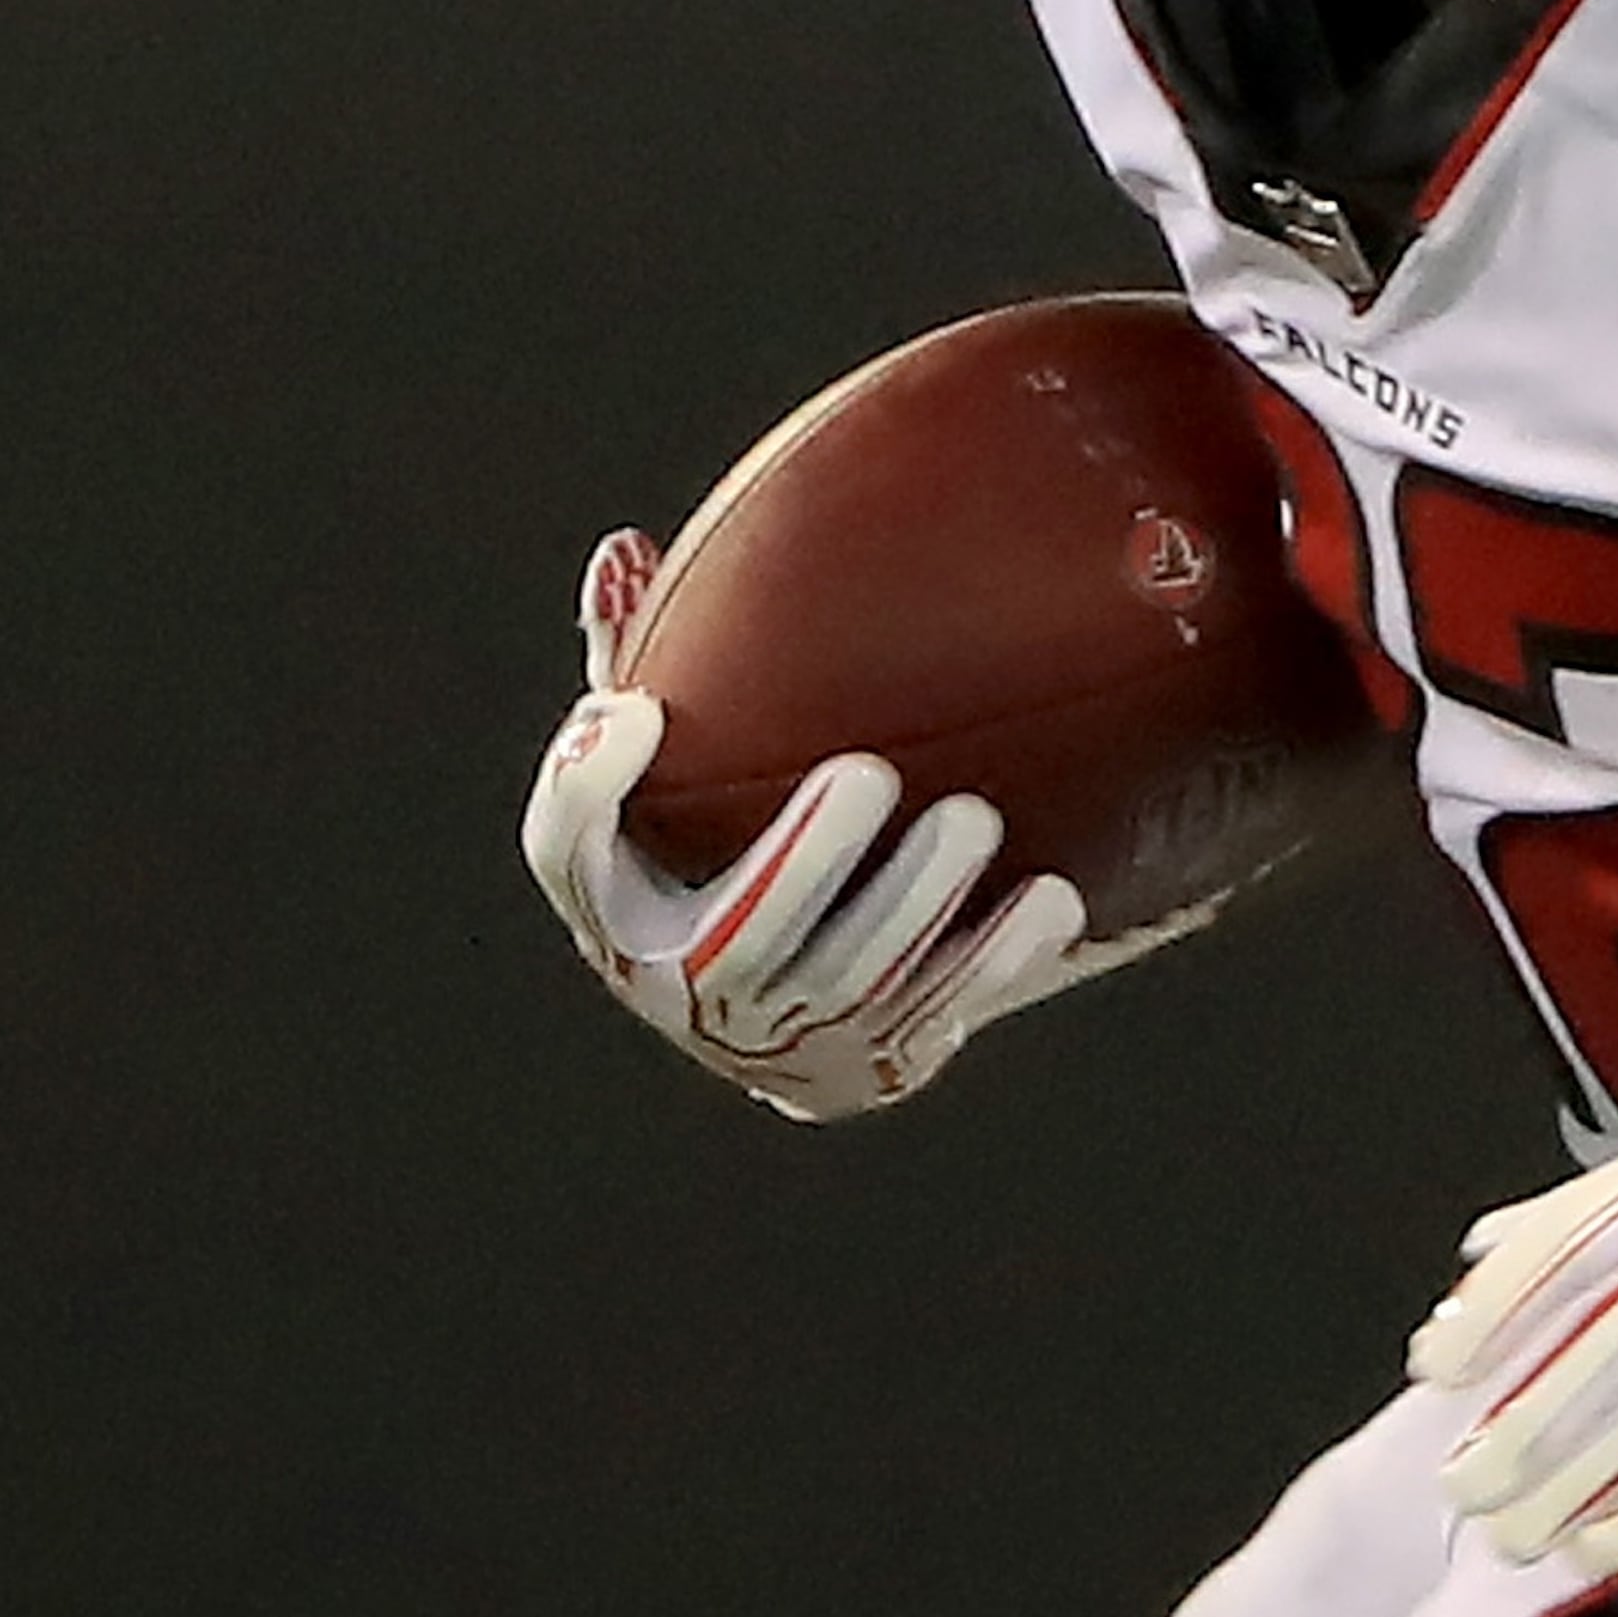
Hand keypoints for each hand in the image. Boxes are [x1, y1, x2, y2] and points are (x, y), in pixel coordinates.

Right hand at [517, 526, 1116, 1120]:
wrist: (776, 1029)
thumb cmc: (705, 857)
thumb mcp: (657, 786)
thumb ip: (634, 671)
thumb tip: (627, 554)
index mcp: (617, 911)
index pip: (567, 853)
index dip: (589, 788)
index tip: (641, 710)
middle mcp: (689, 994)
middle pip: (741, 943)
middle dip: (806, 860)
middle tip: (870, 772)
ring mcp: (790, 1042)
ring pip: (852, 987)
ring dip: (917, 905)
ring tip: (972, 817)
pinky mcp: (878, 1062)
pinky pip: (940, 1017)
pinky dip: (996, 962)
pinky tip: (1050, 898)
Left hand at [1411, 1063, 1617, 1577]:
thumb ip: (1606, 1192)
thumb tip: (1484, 1245)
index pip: (1578, 1240)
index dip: (1503, 1310)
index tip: (1438, 1363)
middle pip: (1615, 1341)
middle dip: (1529, 1419)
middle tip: (1464, 1480)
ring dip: (1584, 1479)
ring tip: (1515, 1530)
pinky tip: (1604, 1540)